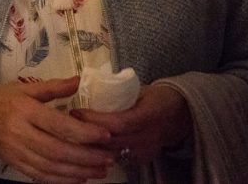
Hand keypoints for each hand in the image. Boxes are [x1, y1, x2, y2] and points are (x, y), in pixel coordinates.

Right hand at [0, 77, 114, 183]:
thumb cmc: (4, 98)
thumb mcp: (27, 88)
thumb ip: (55, 87)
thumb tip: (80, 80)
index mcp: (25, 110)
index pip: (58, 125)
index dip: (84, 132)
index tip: (106, 135)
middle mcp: (20, 132)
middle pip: (58, 150)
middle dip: (86, 157)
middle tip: (109, 158)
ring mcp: (17, 151)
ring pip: (52, 167)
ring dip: (79, 171)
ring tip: (100, 171)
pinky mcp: (15, 164)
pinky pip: (41, 176)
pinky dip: (62, 180)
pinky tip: (80, 178)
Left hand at [72, 84, 191, 164]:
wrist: (181, 116)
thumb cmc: (157, 97)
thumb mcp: (140, 89)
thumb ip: (117, 92)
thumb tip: (86, 87)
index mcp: (148, 115)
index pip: (117, 123)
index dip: (94, 120)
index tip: (75, 111)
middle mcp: (147, 138)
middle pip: (110, 142)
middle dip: (86, 133)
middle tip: (66, 123)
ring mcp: (145, 152)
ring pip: (111, 152)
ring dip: (91, 144)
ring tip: (71, 132)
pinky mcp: (141, 160)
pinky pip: (117, 157)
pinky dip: (101, 150)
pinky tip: (87, 143)